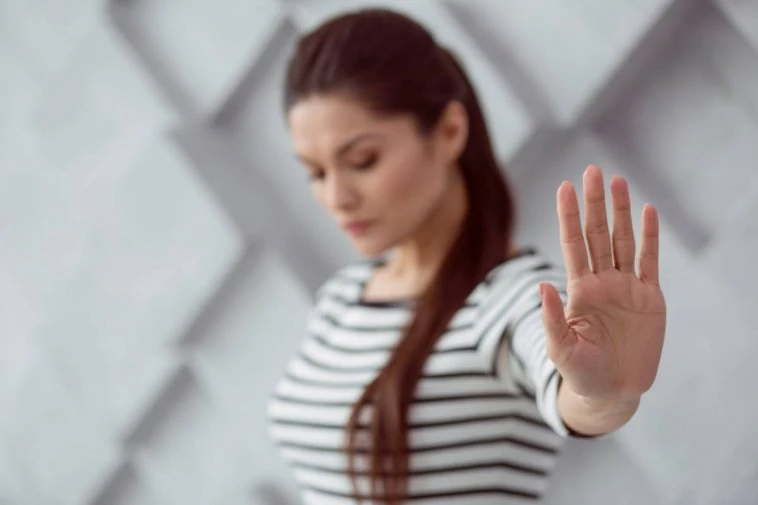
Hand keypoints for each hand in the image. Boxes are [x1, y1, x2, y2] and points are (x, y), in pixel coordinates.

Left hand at [540, 165, 665, 402]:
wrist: (612, 392)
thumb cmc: (581, 373)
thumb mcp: (562, 349)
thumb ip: (551, 319)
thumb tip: (538, 286)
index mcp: (579, 289)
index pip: (573, 243)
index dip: (568, 216)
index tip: (564, 187)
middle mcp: (602, 281)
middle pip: (597, 233)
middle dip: (594, 203)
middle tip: (592, 170)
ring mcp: (626, 287)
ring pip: (623, 240)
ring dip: (621, 211)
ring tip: (617, 181)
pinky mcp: (649, 298)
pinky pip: (649, 261)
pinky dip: (649, 236)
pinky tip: (647, 211)